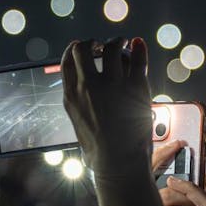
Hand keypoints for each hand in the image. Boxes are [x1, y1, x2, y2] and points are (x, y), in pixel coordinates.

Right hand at [61, 38, 153, 180]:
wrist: (119, 163)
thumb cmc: (100, 149)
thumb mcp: (78, 121)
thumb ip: (78, 100)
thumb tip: (81, 88)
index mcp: (71, 96)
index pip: (66, 60)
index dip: (75, 49)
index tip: (85, 48)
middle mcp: (88, 87)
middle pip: (83, 48)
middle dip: (93, 42)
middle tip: (103, 46)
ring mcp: (112, 85)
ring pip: (112, 48)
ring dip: (117, 42)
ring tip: (124, 44)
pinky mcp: (136, 88)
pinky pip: (137, 58)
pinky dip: (138, 48)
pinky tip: (138, 45)